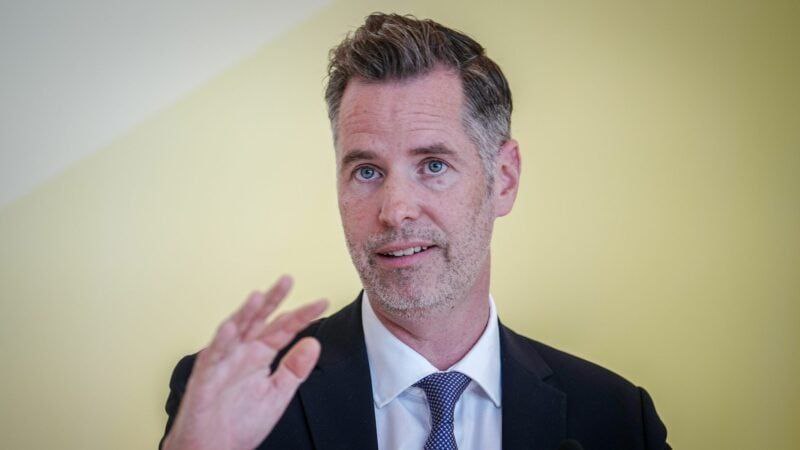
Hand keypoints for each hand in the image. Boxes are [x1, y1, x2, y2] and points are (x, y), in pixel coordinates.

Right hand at [163, 276, 327, 449]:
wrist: (213, 449)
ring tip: (259, 296)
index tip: (321, 303)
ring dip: (245, 313)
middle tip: (287, 280)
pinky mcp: (205, 377)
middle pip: (259, 320)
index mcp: (260, 355)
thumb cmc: (239, 423)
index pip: (283, 329)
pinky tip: (230, 327)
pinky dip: (221, 342)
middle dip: (273, 300)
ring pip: (234, 331)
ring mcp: (223, 362)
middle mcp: (242, 353)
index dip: (301, 316)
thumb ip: (295, 369)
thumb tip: (314, 344)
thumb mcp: (277, 394)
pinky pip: (213, 357)